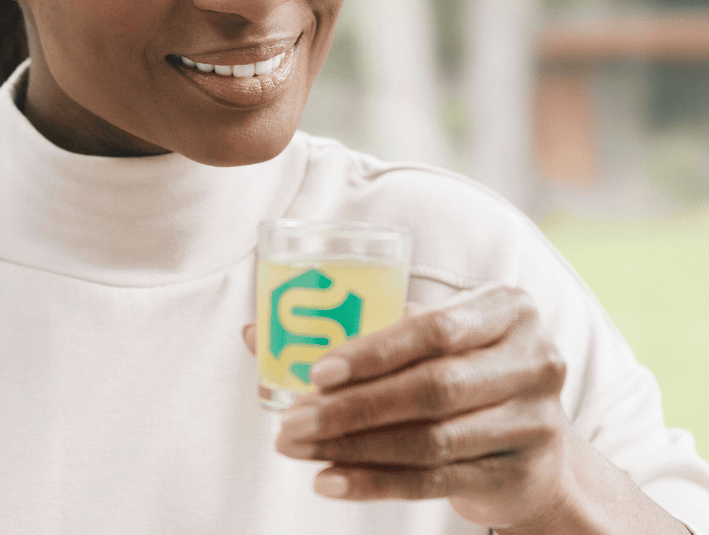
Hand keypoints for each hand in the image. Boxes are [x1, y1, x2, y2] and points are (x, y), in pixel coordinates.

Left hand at [248, 284, 570, 528]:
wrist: (538, 447)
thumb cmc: (464, 369)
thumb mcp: (432, 337)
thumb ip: (359, 328)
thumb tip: (255, 332)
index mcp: (507, 309)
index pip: (433, 329)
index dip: (372, 352)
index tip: (315, 371)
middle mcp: (532, 361)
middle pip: (429, 389)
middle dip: (351, 408)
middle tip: (291, 420)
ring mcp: (533, 422)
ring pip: (427, 439)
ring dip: (353, 447)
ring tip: (298, 448)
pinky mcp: (518, 475)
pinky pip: (433, 482)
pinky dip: (375, 483)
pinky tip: (330, 481)